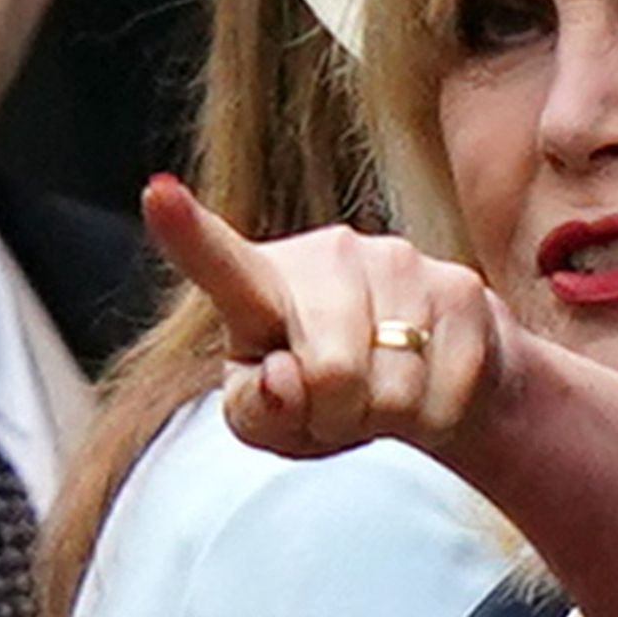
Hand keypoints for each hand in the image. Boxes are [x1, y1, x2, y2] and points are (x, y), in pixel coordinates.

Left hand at [142, 175, 509, 460]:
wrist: (431, 381)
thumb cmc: (326, 398)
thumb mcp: (271, 421)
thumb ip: (256, 410)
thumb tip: (285, 379)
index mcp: (262, 283)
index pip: (219, 261)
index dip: (186, 232)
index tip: (157, 195)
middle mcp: (329, 255)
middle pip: (329, 371)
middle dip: (335, 415)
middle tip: (337, 407)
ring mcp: (399, 261)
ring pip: (393, 388)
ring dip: (385, 416)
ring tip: (380, 394)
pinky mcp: (460, 287)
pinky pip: (445, 391)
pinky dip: (433, 417)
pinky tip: (426, 389)